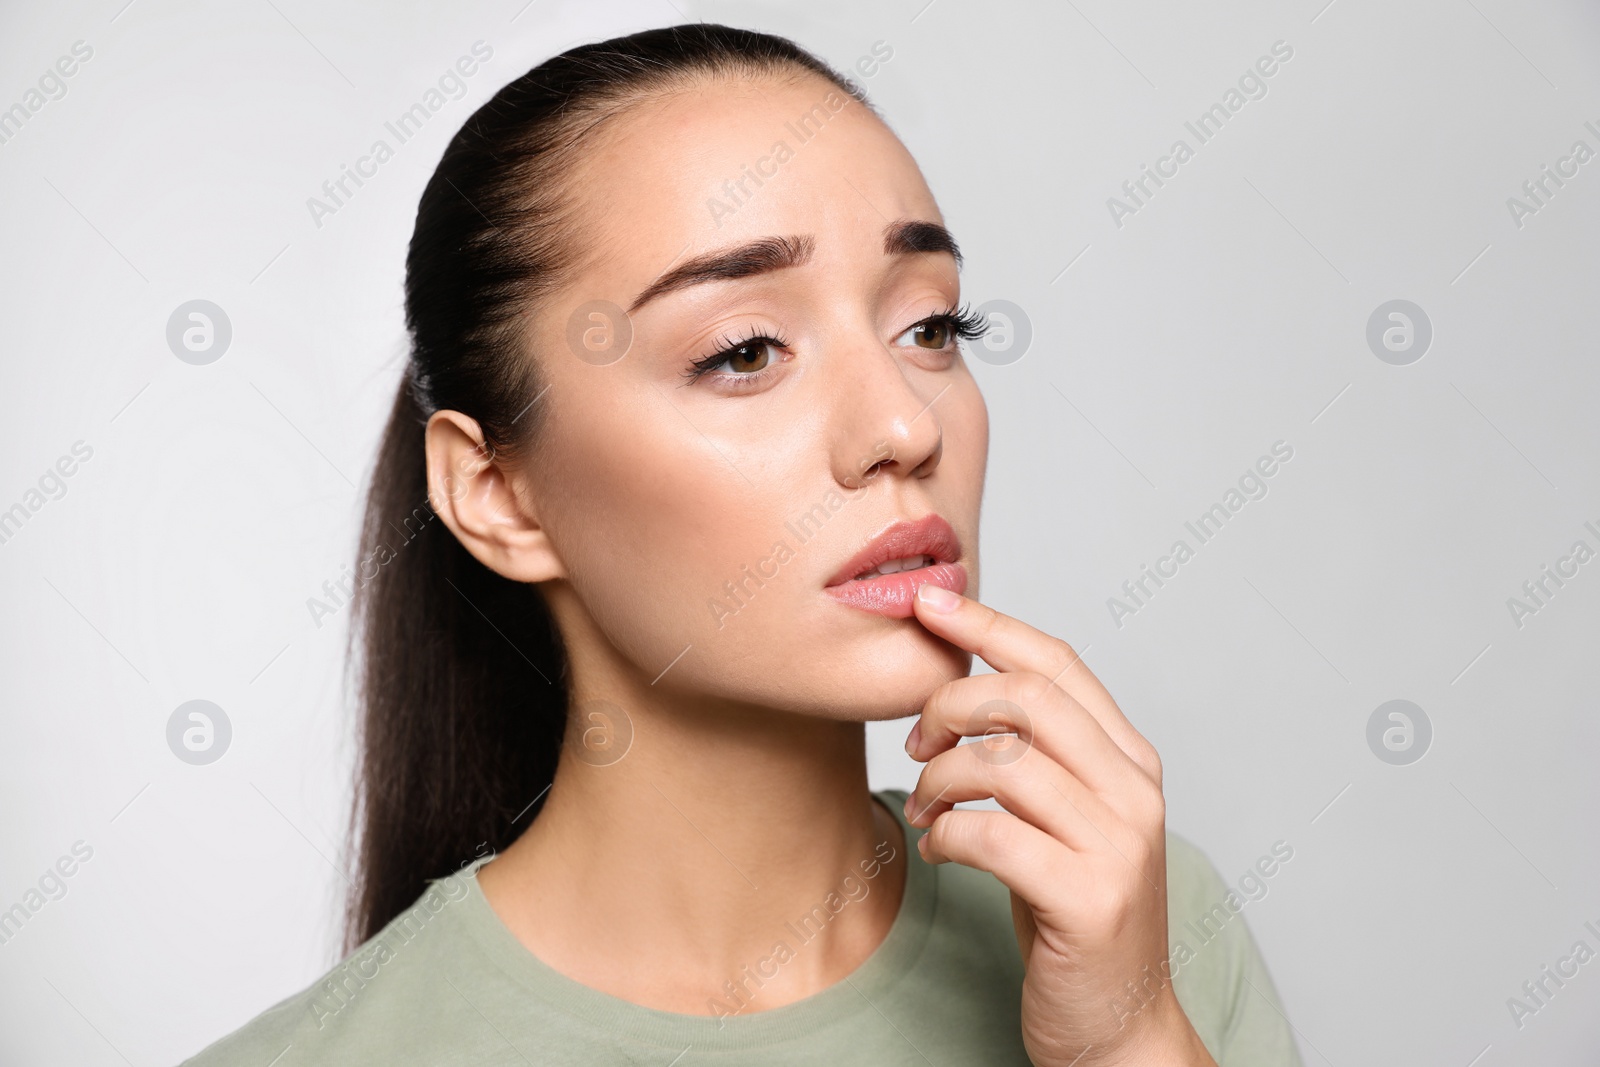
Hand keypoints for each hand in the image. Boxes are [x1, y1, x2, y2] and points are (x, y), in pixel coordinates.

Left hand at [902, 583, 1215, 1066]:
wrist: (1118, 1026)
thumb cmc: (1073, 913)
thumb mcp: (1063, 818)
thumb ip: (1036, 753)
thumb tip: (963, 681)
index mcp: (1130, 759)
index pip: (1057, 662)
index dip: (988, 624)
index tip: (927, 604)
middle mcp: (1134, 792)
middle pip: (1025, 698)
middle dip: (949, 706)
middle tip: (916, 744)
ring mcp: (1118, 844)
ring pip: (1001, 762)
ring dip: (939, 781)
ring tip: (927, 811)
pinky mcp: (1087, 898)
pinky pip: (989, 835)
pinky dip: (945, 837)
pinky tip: (939, 853)